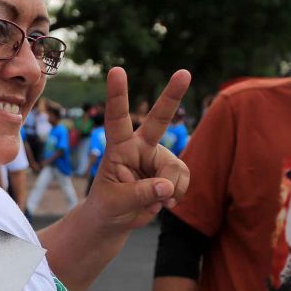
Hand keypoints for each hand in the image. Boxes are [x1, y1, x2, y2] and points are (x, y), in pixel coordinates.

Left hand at [88, 68, 192, 229]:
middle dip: (172, 96)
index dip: (117, 95)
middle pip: (159, 119)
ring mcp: (158, 157)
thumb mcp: (115, 202)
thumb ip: (139, 194)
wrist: (114, 220)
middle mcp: (140, 146)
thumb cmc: (106, 206)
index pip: (116, 118)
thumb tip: (167, 186)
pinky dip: (176, 195)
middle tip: (184, 73)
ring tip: (155, 202)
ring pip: (175, 169)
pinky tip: (164, 202)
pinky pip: (183, 180)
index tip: (117, 70)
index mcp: (118, 147)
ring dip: (169, 190)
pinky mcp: (171, 171)